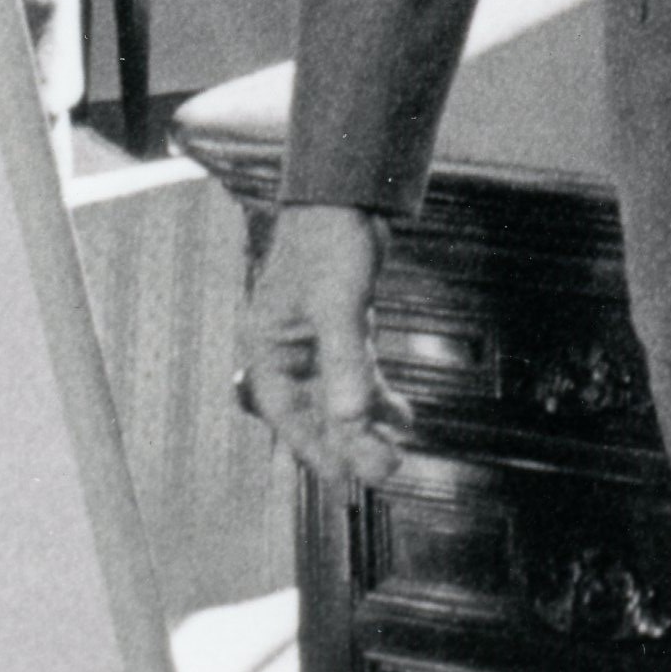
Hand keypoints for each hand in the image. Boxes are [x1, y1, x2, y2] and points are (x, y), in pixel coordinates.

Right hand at [241, 203, 405, 492]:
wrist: (346, 193)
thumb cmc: (329, 240)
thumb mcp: (339, 304)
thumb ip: (345, 361)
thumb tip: (352, 417)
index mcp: (269, 347)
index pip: (286, 414)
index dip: (315, 448)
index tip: (344, 478)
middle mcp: (286, 350)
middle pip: (315, 411)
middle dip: (348, 442)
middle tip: (385, 469)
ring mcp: (314, 341)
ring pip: (338, 397)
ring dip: (365, 424)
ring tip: (395, 451)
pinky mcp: (340, 329)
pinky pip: (356, 375)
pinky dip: (376, 395)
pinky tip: (402, 416)